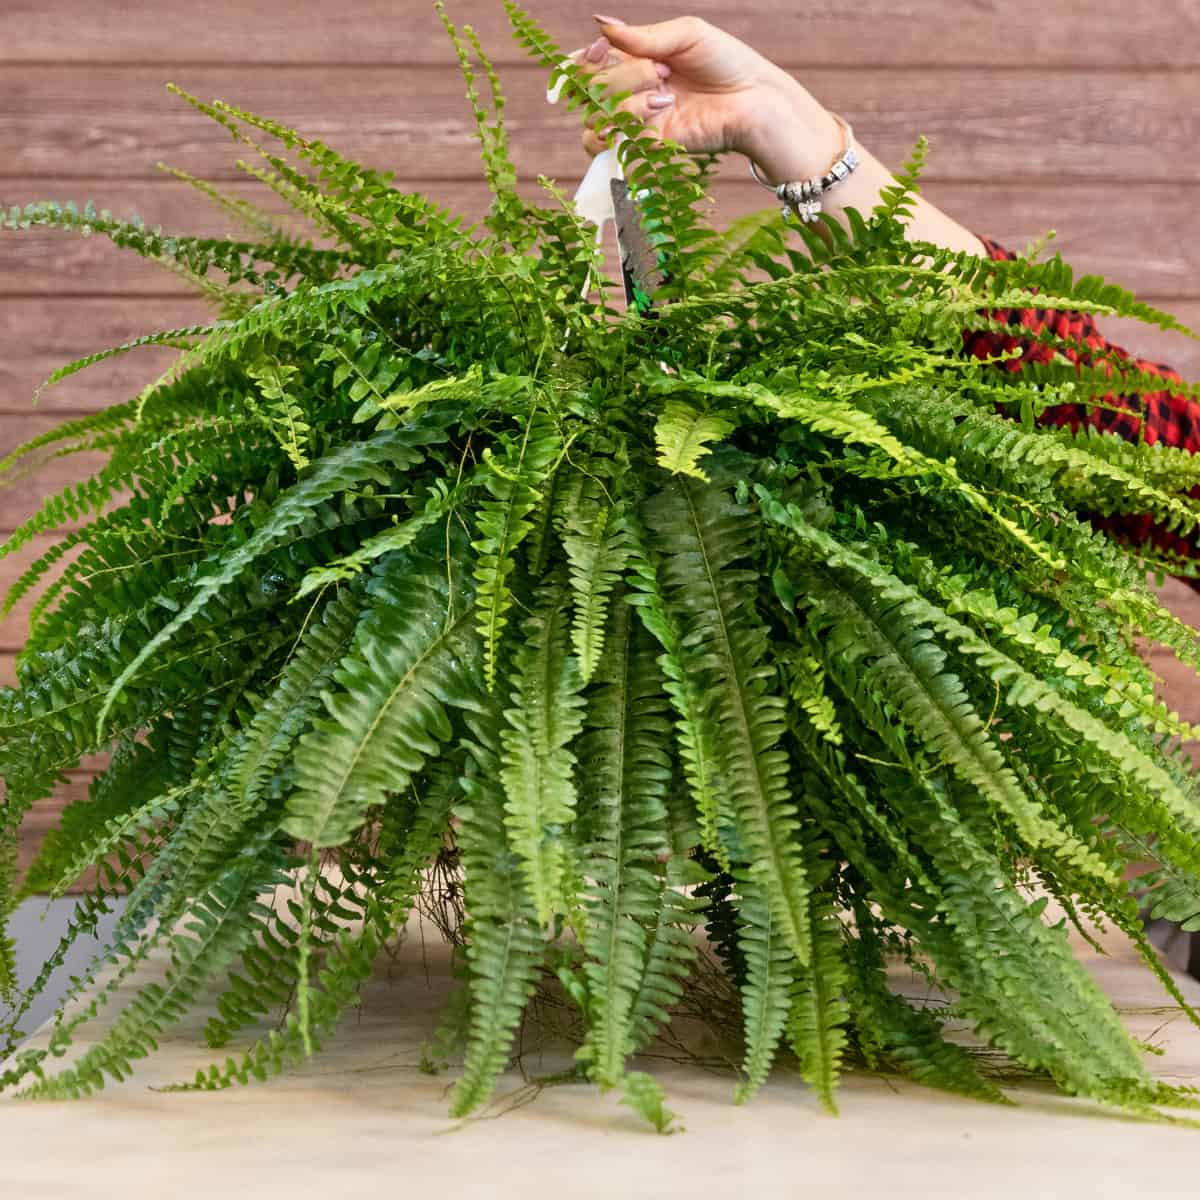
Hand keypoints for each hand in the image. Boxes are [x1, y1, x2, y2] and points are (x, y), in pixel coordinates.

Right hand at [572, 15, 842, 183]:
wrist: (753, 100)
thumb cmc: (725, 62)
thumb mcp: (685, 34)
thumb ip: (642, 36)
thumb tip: (600, 23)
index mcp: (634, 62)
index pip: (587, 66)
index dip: (584, 60)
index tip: (600, 50)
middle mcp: (630, 93)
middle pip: (591, 90)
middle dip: (620, 76)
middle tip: (659, 71)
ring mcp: (638, 123)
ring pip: (598, 119)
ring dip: (623, 101)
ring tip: (662, 95)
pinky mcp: (649, 148)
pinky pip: (619, 140)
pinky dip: (633, 121)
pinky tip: (662, 109)